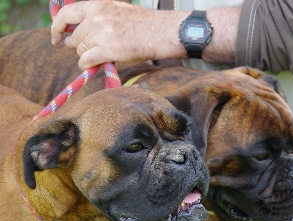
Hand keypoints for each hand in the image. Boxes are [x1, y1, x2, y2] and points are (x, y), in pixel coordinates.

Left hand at [51, 0, 187, 69]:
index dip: (57, 27)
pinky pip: (85, 61)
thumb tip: (77, 31)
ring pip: (79, 50)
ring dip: (86, 55)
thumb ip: (96, 17)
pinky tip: (93, 65)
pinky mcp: (107, 50)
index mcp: (97, 5)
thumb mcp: (116, 10)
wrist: (159, 33)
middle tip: (89, 49)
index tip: (56, 37)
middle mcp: (96, 17)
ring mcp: (100, 34)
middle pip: (74, 37)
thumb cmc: (142, 24)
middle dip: (78, 45)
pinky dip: (86, 65)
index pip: (66, 14)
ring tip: (99, 55)